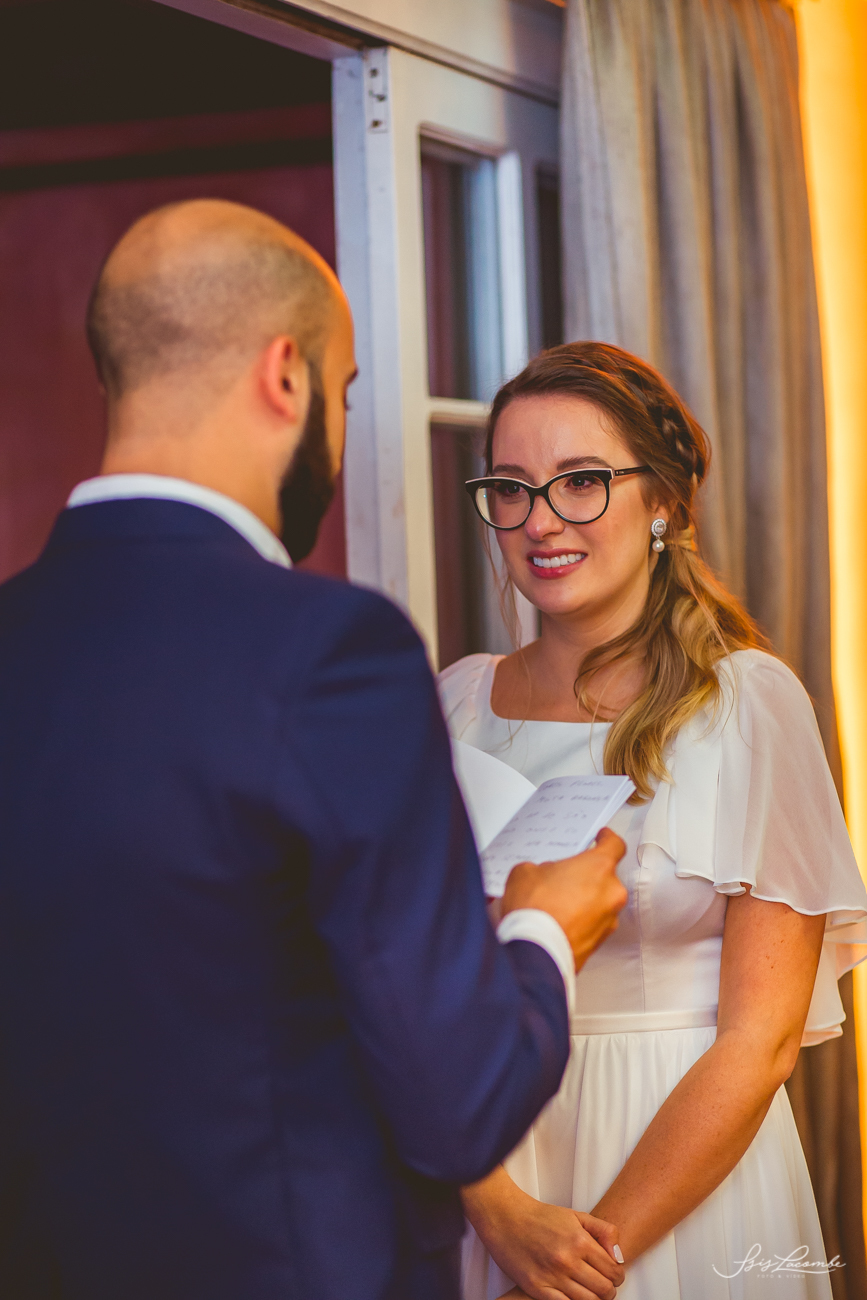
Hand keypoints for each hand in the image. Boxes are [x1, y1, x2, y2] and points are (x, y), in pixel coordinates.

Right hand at [463, 1170, 623, 1299]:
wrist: (505, 1218)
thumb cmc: (539, 1217)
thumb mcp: (576, 1215)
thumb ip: (603, 1231)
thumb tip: (620, 1256)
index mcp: (580, 1240)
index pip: (614, 1270)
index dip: (618, 1276)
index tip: (613, 1275)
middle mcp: (568, 1260)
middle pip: (604, 1290)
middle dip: (609, 1290)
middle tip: (603, 1286)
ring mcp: (552, 1276)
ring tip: (589, 1291)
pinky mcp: (536, 1288)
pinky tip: (572, 1296)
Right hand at [500, 828, 626, 970]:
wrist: (535, 952)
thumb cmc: (536, 910)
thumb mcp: (526, 872)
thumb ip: (543, 867)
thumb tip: (546, 876)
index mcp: (599, 867)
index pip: (615, 845)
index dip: (607, 839)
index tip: (602, 838)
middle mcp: (611, 893)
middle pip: (604, 877)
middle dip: (586, 877)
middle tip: (563, 878)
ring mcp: (608, 920)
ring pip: (600, 903)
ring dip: (584, 902)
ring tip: (556, 905)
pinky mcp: (600, 942)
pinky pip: (593, 924)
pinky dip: (581, 922)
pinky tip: (558, 922)